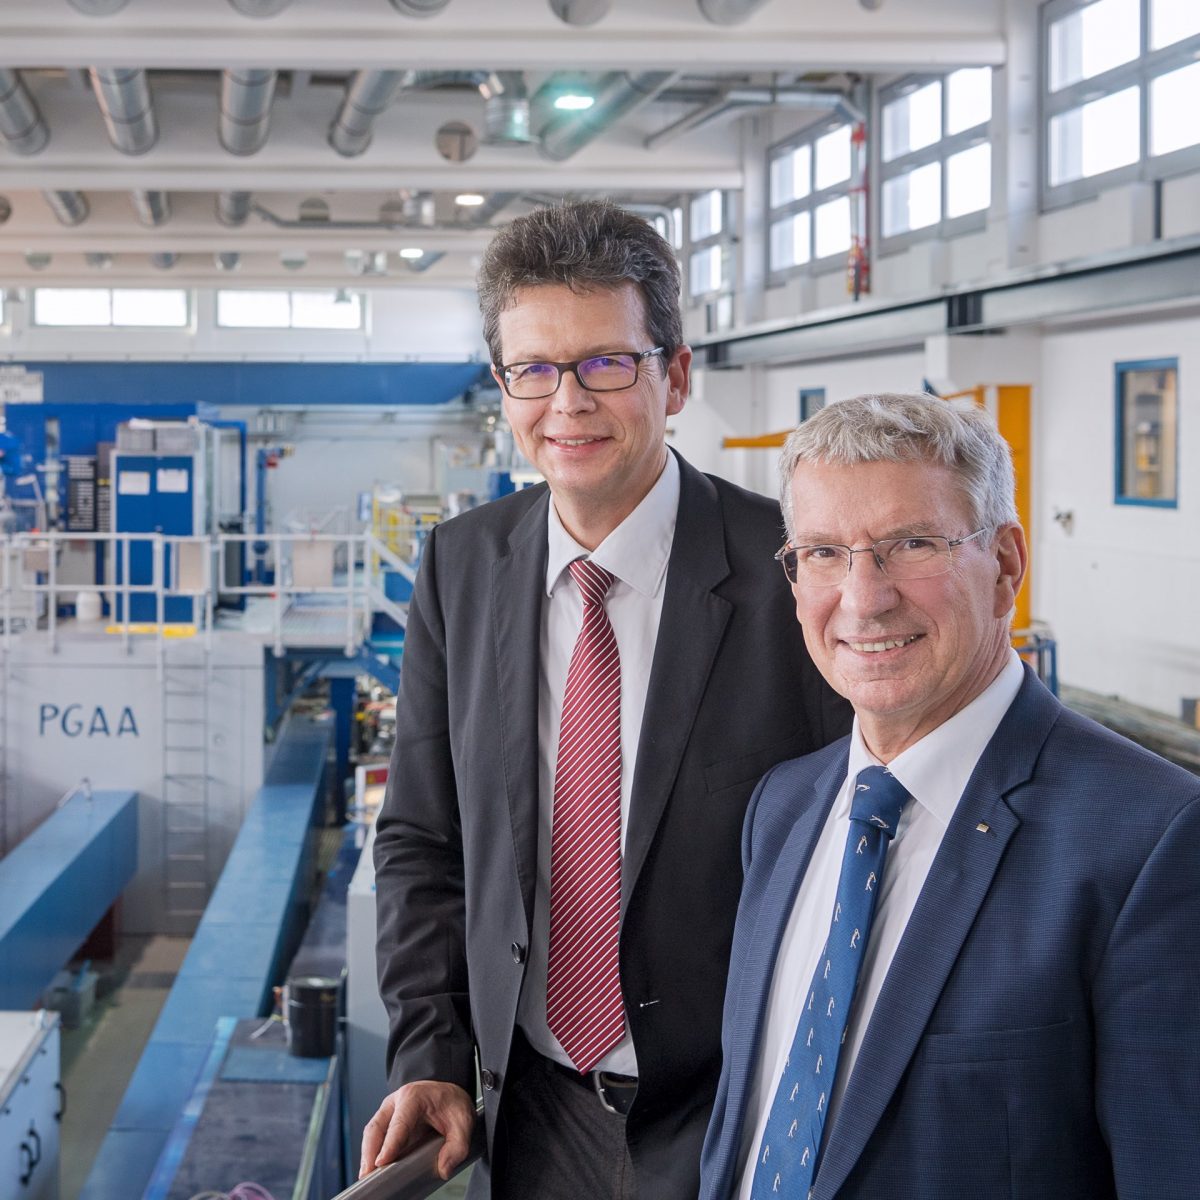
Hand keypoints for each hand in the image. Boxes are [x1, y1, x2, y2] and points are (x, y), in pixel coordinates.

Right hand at [359, 1080, 475, 1180]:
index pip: (399, 1123)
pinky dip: (372, 1154)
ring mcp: (389, 1111)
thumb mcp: (464, 1122)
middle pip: (377, 1127)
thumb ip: (457, 1146)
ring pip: (372, 1133)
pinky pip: (375, 1138)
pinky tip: (374, 1170)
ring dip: (367, 1155)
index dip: (390, 1144)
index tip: (382, 1162)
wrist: (448, 1094)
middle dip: (370, 1152)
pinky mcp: (387, 1122)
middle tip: (368, 1174)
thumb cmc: (452, 1104)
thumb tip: (444, 1168)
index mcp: (414, 1097)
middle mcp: (396, 1101)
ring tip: (367, 1176)